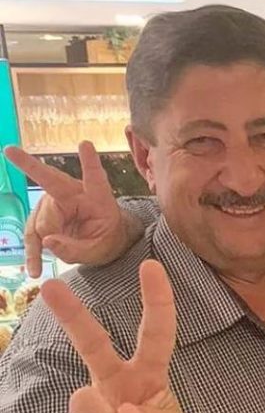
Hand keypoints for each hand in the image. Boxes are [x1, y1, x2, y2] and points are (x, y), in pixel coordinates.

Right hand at [3, 142, 132, 277]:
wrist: (102, 243)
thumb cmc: (106, 239)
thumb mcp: (100, 249)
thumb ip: (77, 247)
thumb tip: (47, 241)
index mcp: (98, 196)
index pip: (95, 177)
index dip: (89, 162)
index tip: (85, 144)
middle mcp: (73, 194)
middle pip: (50, 184)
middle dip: (29, 166)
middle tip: (8, 150)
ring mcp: (54, 204)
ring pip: (41, 221)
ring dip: (46, 241)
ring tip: (55, 262)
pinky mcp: (41, 217)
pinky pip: (32, 235)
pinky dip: (33, 254)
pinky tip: (34, 268)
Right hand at [43, 260, 193, 412]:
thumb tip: (128, 411)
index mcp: (148, 378)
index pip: (155, 335)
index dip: (156, 302)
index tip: (151, 266)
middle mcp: (114, 386)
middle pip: (93, 345)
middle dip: (73, 315)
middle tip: (50, 286)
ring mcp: (90, 412)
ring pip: (93, 404)